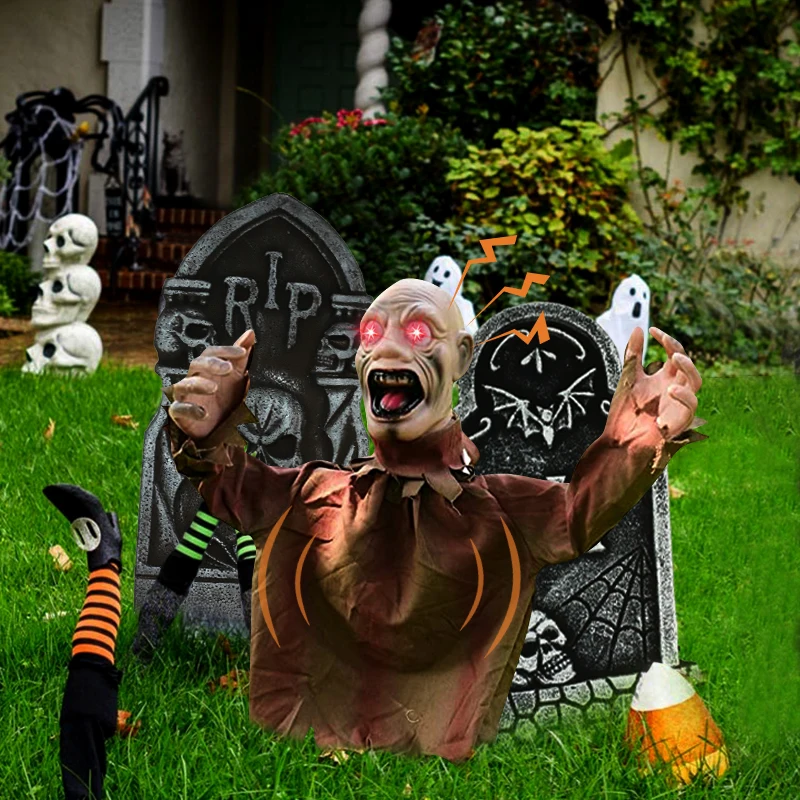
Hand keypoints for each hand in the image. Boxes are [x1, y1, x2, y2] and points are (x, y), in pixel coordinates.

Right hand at [168, 329, 255, 439]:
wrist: (217, 427)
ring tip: (214, 388)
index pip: (212, 353)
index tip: (243, 353)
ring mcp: (184, 395)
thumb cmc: (225, 398)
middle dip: (211, 364)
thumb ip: (240, 357)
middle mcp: (194, 378)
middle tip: (228, 368)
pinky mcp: (179, 413)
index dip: (225, 351)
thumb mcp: (236, 377)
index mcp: (207, 368)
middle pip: (196, 364)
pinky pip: (178, 408)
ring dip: (198, 385)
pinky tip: (204, 413)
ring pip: (183, 385)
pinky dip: (190, 410)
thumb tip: (250, 333)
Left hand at [611, 326, 701, 441]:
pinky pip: (691, 407)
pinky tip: (670, 390)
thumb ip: (634, 354)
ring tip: (675, 359)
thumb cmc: (625, 412)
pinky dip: (684, 396)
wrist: (619, 440)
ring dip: (689, 369)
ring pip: (696, 383)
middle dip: (680, 352)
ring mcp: (679, 404)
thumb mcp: (629, 378)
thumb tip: (638, 329)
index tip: (652, 330)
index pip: (674, 353)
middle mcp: (675, 389)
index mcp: (664, 378)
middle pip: (687, 366)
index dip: (667, 341)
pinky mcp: (680, 421)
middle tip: (668, 346)